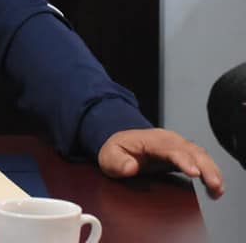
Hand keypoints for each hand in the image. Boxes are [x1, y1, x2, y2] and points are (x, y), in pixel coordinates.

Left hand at [98, 128, 224, 198]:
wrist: (121, 143)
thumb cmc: (116, 151)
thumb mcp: (109, 157)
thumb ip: (117, 162)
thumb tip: (131, 167)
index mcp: (152, 139)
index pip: (171, 149)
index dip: (183, 160)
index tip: (194, 173)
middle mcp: (169, 140)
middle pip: (191, 151)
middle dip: (205, 167)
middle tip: (214, 184)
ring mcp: (177, 145)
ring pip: (200, 154)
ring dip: (211, 170)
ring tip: (218, 188)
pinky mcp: (183, 154)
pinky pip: (200, 159)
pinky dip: (210, 170)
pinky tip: (215, 185)